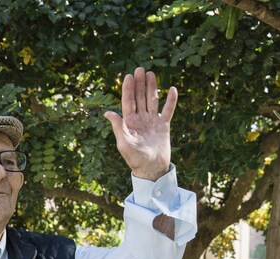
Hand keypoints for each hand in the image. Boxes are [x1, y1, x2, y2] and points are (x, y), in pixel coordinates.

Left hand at [105, 66, 176, 180]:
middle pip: (139, 98)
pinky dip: (170, 100)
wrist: (152, 169)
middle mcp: (140, 120)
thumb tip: (107, 113)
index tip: (128, 76)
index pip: (128, 102)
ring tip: (151, 74)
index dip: (128, 89)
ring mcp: (152, 122)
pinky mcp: (164, 126)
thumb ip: (118, 127)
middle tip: (139, 69)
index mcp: (130, 123)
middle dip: (139, 84)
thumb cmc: (135, 158)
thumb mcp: (124, 143)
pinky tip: (172, 89)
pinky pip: (168, 110)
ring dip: (152, 88)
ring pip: (152, 101)